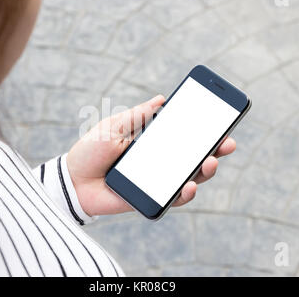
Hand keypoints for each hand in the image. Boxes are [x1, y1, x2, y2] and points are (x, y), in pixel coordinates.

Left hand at [67, 95, 235, 215]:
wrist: (72, 180)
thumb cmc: (91, 150)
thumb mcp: (114, 126)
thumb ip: (138, 115)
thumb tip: (162, 99)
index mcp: (152, 142)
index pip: (183, 136)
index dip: (203, 131)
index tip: (222, 122)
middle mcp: (159, 162)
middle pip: (193, 157)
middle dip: (214, 151)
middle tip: (227, 143)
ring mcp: (156, 181)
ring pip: (189, 178)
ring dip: (204, 171)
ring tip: (210, 162)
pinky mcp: (150, 199)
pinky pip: (172, 199)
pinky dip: (183, 194)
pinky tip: (188, 186)